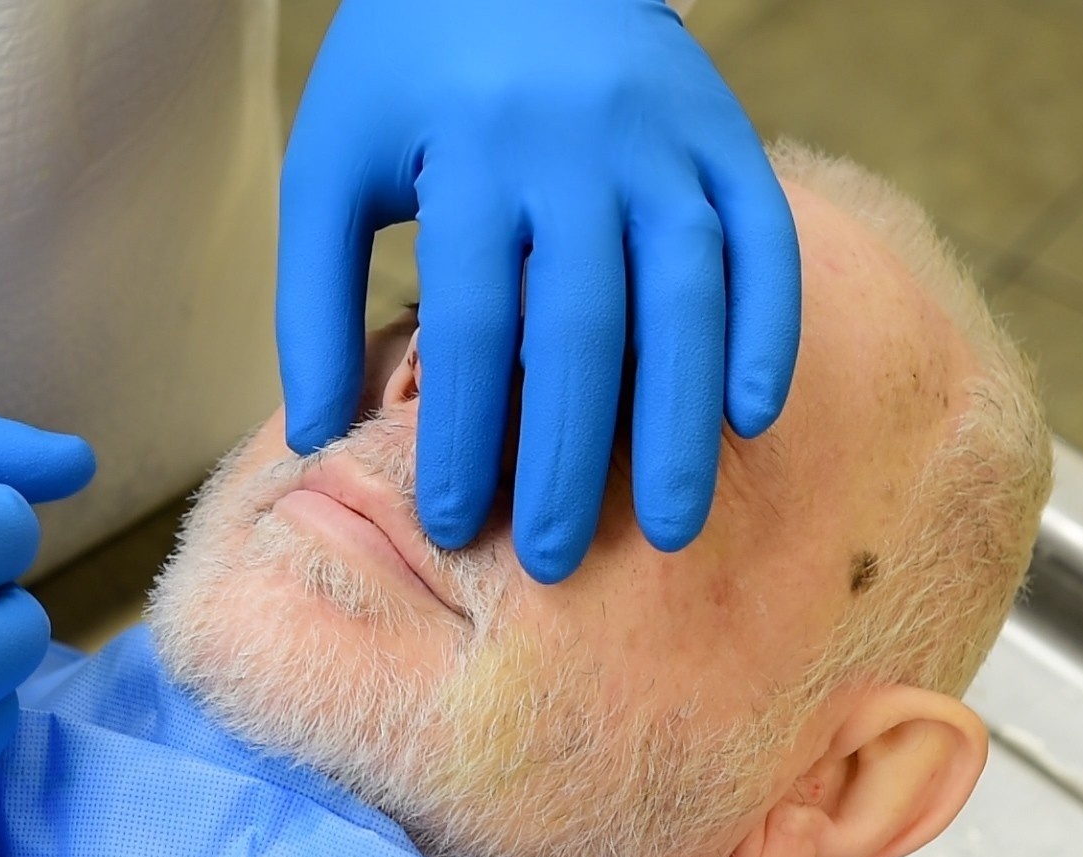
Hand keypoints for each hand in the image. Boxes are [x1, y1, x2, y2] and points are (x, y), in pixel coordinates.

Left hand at [277, 0, 799, 582]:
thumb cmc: (406, 68)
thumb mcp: (330, 160)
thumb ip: (314, 295)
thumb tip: (317, 437)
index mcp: (469, 153)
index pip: (469, 325)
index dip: (460, 435)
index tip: (451, 526)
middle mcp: (576, 147)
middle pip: (581, 329)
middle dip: (569, 458)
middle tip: (556, 562)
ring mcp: (663, 139)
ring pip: (685, 296)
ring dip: (683, 421)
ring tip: (673, 529)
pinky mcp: (725, 133)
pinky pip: (763, 240)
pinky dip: (767, 329)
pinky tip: (754, 417)